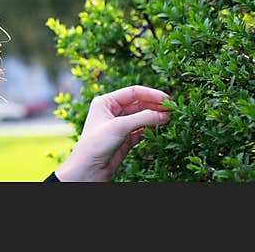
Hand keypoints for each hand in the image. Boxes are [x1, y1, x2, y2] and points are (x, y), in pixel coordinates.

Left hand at [54, 85, 171, 181]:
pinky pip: (141, 130)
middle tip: (173, 110)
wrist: (89, 169)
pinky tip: (159, 130)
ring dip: (154, 117)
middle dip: (155, 106)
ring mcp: (118, 125)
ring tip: (169, 119)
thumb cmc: (96, 144)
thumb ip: (143, 118)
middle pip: (138, 104)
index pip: (133, 92)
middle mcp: (111, 111)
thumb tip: (164, 114)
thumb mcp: (119, 126)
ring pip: (141, 117)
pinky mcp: (124, 138)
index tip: (168, 99)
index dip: (151, 94)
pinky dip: (150, 129)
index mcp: (105, 102)